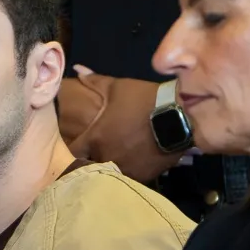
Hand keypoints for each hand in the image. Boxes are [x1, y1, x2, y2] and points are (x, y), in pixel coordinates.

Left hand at [61, 68, 184, 182]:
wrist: (179, 116)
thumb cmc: (143, 100)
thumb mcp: (117, 87)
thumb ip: (94, 81)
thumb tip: (77, 71)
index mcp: (96, 138)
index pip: (72, 152)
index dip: (70, 150)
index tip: (75, 145)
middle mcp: (106, 157)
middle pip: (88, 167)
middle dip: (89, 161)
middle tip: (93, 154)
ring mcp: (125, 170)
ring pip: (108, 175)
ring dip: (108, 168)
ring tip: (113, 160)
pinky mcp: (143, 176)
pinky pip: (129, 178)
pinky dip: (127, 171)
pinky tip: (131, 163)